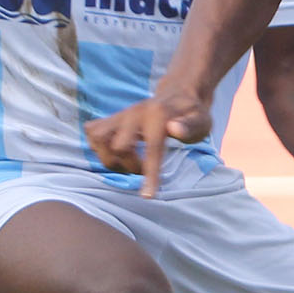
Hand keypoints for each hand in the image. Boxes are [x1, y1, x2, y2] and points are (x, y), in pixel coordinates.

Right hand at [85, 93, 211, 197]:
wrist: (177, 95)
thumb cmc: (192, 114)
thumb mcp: (201, 120)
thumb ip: (190, 126)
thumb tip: (174, 129)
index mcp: (158, 114)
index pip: (152, 148)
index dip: (150, 174)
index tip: (148, 196)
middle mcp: (134, 112)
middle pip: (118, 146)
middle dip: (130, 166)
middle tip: (145, 170)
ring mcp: (120, 114)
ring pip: (98, 138)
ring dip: (110, 159)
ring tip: (128, 164)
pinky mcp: (111, 117)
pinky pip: (92, 132)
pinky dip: (98, 147)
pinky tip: (115, 154)